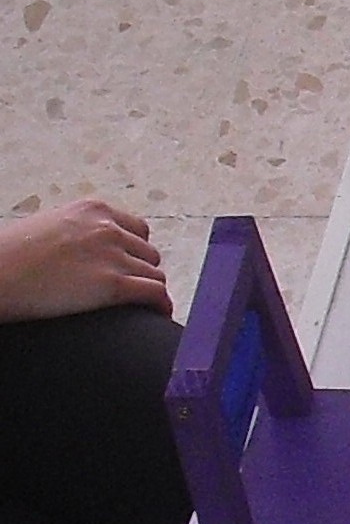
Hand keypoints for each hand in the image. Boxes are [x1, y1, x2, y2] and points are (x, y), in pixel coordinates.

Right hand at [0, 198, 172, 320]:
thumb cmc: (9, 256)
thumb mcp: (48, 226)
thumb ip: (77, 232)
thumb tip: (88, 250)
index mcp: (92, 210)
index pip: (137, 229)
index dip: (135, 250)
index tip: (131, 265)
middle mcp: (108, 229)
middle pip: (148, 253)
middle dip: (141, 271)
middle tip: (132, 288)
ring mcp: (113, 257)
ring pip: (154, 274)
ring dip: (150, 289)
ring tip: (143, 304)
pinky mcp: (113, 285)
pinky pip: (154, 293)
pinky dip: (161, 304)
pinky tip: (159, 313)